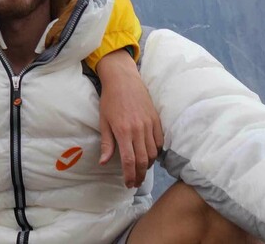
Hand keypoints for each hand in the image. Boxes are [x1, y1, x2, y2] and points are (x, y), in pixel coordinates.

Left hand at [95, 48, 162, 187]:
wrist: (124, 80)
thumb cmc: (110, 100)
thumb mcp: (104, 121)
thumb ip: (107, 143)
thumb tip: (104, 163)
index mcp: (123, 131)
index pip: (129, 160)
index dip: (129, 175)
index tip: (128, 184)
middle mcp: (138, 130)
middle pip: (142, 160)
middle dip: (140, 175)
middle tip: (136, 183)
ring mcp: (149, 125)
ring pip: (153, 153)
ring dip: (148, 165)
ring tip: (141, 171)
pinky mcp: (156, 120)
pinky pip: (160, 141)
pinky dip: (156, 152)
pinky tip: (150, 156)